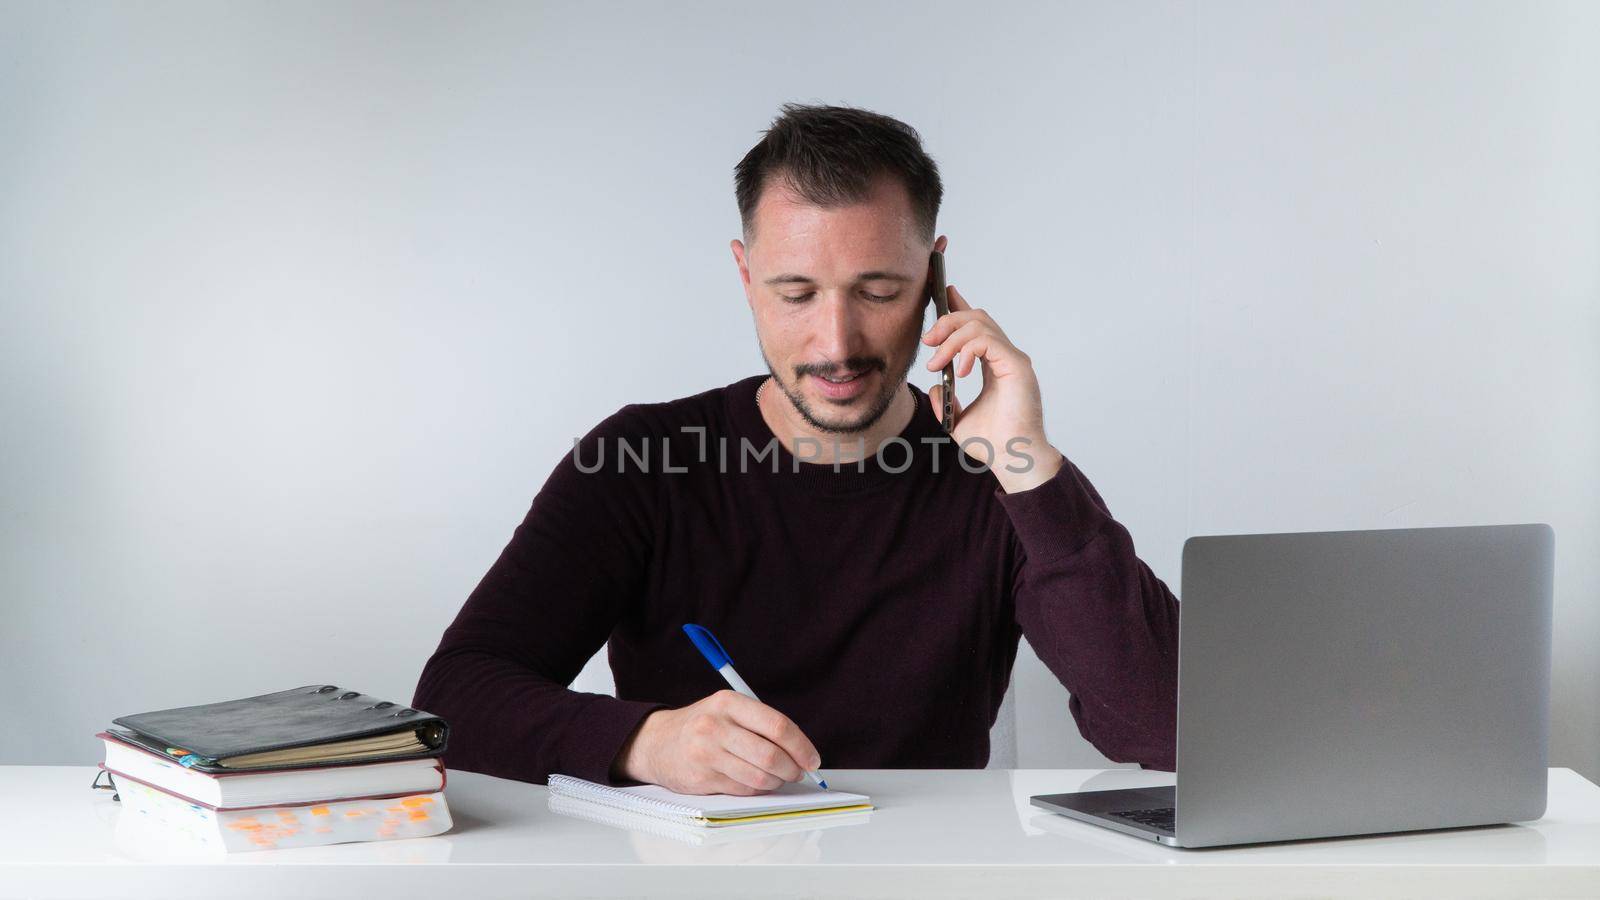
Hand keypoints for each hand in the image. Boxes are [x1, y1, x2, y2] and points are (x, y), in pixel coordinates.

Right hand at [612, 690, 821, 794]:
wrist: (656, 743)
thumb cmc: (701, 726)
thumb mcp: (727, 711)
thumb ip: (761, 725)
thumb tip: (800, 751)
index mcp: (728, 702)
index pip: (777, 725)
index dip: (801, 746)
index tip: (812, 759)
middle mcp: (715, 726)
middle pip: (770, 754)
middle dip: (792, 769)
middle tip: (798, 773)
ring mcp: (706, 753)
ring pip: (759, 777)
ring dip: (776, 782)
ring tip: (777, 778)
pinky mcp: (701, 778)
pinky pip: (743, 790)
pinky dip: (757, 790)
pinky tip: (755, 782)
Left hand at [921, 236, 1063, 492]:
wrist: (1012, 458)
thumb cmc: (993, 443)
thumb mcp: (957, 420)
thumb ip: (946, 401)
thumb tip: (933, 386)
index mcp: (995, 365)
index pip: (977, 326)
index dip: (959, 306)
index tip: (943, 294)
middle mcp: (1006, 357)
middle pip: (976, 317)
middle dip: (947, 321)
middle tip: (928, 341)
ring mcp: (1014, 359)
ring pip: (980, 324)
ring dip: (951, 338)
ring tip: (937, 362)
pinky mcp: (1017, 366)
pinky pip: (987, 341)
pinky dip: (967, 350)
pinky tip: (959, 371)